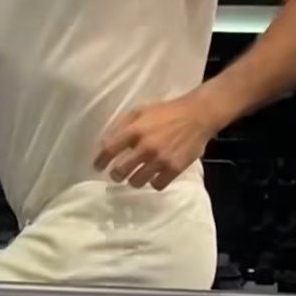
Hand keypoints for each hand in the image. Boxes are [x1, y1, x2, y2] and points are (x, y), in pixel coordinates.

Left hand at [94, 94, 215, 189]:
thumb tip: (107, 143)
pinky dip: (153, 182)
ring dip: (133, 180)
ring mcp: (160, 160)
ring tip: (136, 176)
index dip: (100, 160)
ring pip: (136, 181)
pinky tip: (154, 176)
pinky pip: (157, 185)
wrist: (198, 115)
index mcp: (134, 130)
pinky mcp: (174, 169)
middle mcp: (145, 147)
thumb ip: (123, 125)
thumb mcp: (141, 111)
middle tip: (117, 174)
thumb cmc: (166, 111)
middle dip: (116, 174)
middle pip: (120, 171)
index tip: (97, 167)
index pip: (109, 149)